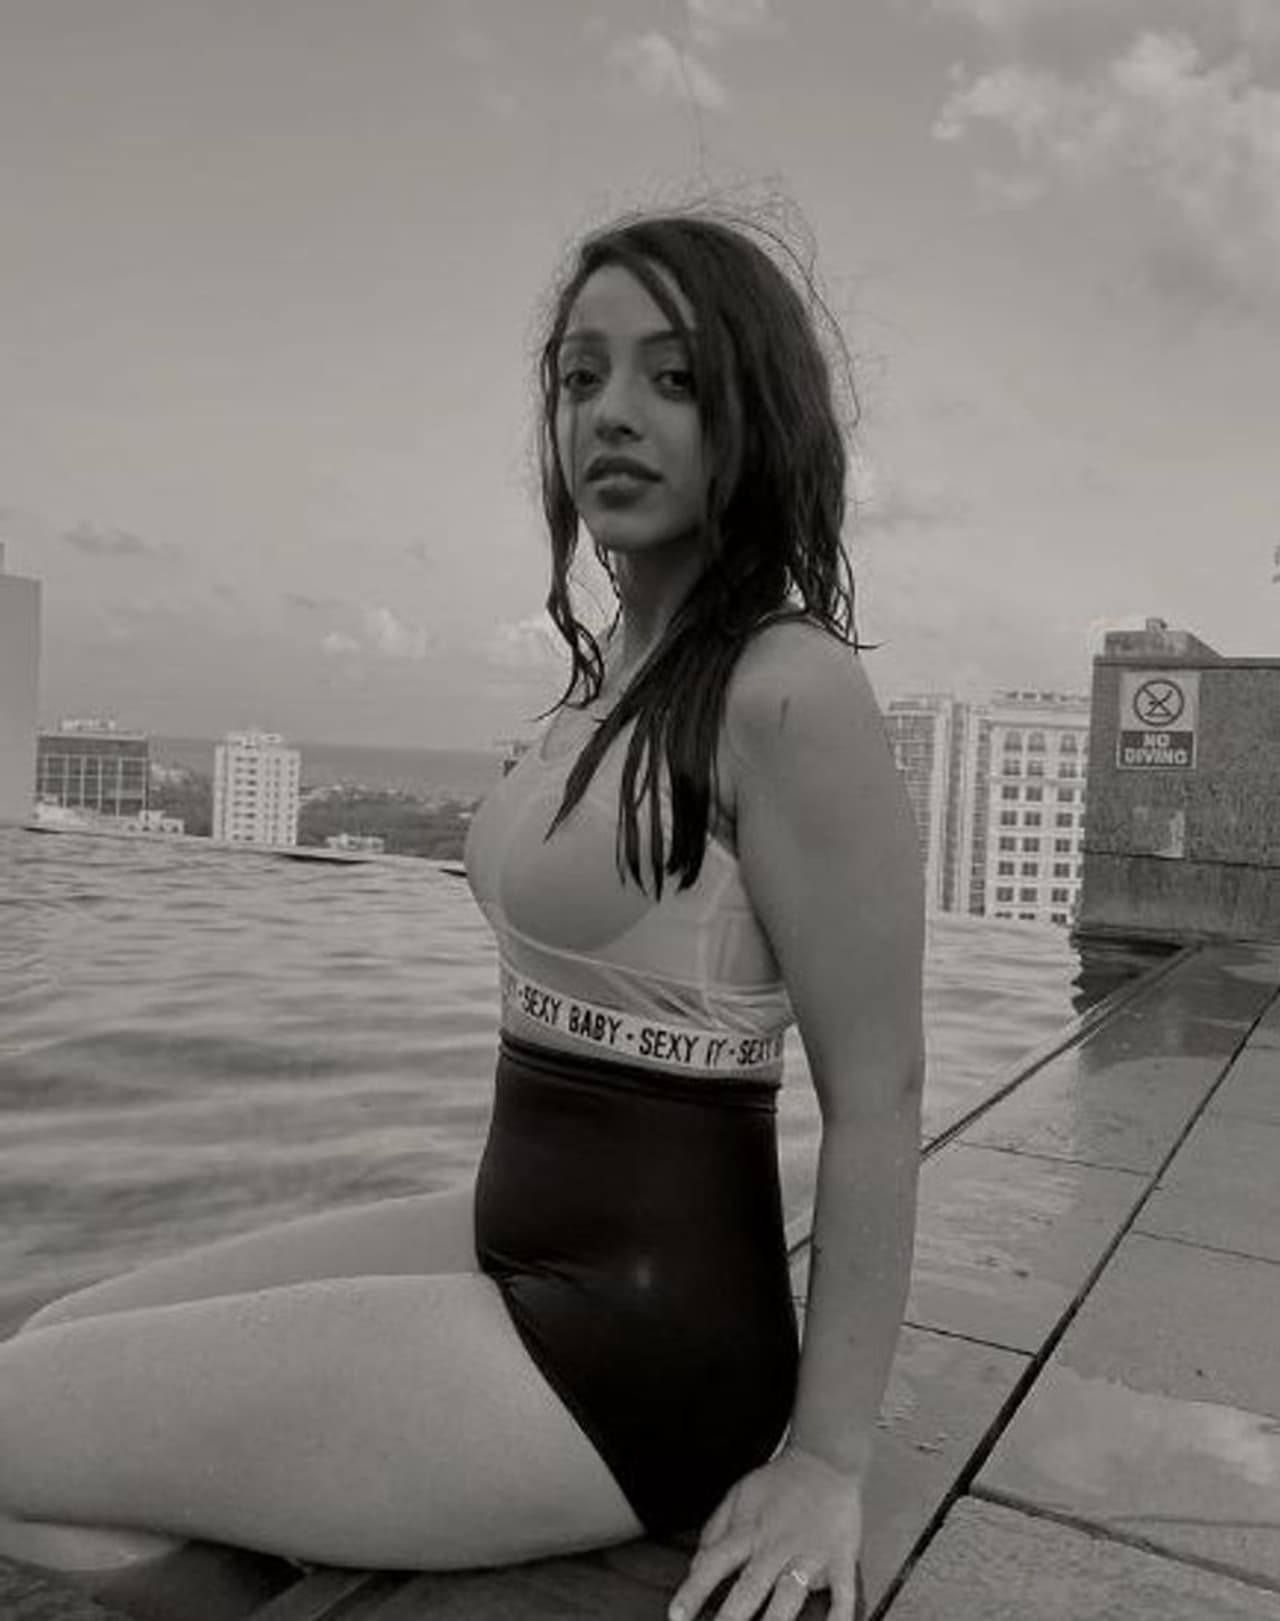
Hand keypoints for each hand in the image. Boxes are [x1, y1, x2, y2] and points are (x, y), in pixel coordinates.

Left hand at [668, 1445, 863, 1620]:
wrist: (824, 1459)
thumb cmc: (780, 1482)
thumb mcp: (738, 1495)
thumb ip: (715, 1530)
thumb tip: (695, 1566)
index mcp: (750, 1531)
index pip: (714, 1563)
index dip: (693, 1591)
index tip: (676, 1616)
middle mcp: (777, 1546)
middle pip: (750, 1587)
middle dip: (731, 1619)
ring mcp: (810, 1554)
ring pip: (790, 1596)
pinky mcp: (840, 1559)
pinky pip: (843, 1593)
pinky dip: (840, 1617)